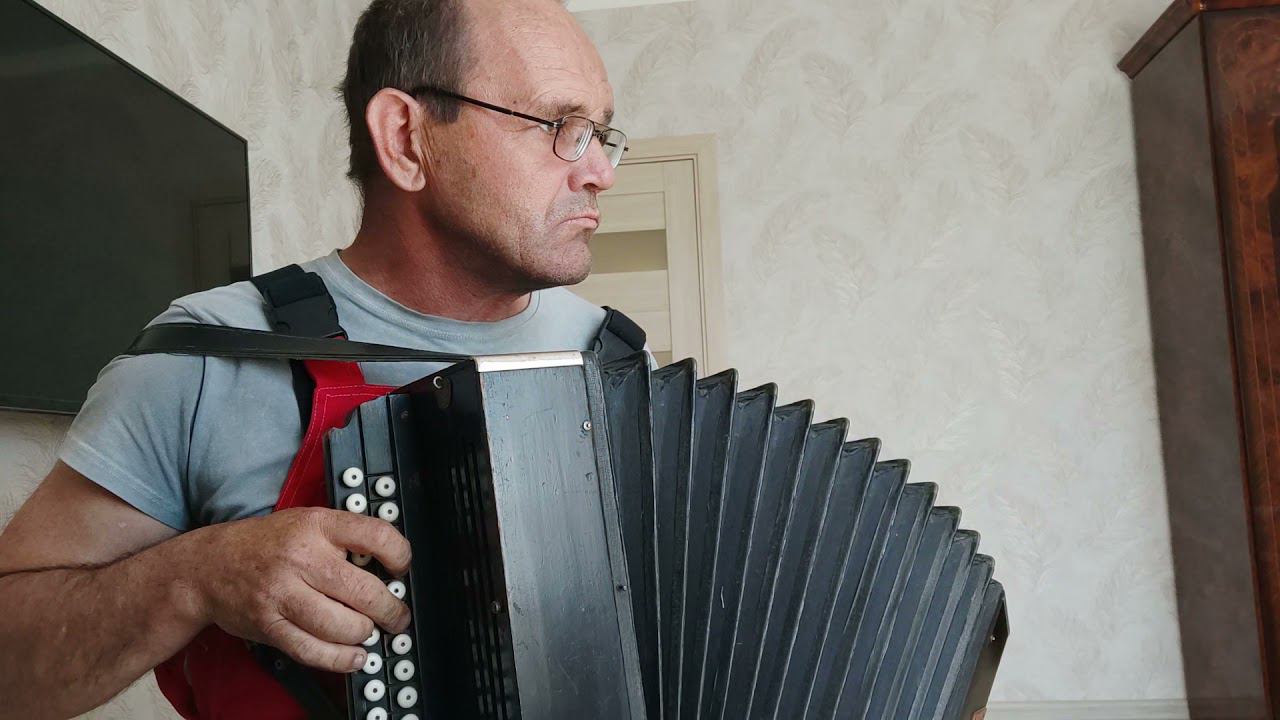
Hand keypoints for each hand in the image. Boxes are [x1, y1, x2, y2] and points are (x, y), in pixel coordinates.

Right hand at [178, 507, 411, 672]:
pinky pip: (314, 650)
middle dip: (390, 610)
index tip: (402, 569)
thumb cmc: (265, 545)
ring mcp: (283, 594)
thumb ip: (345, 538)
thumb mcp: (307, 522)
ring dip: (365, 634)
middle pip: (364, 591)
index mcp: (317, 526)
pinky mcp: (270, 625)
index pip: (375, 535)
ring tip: (369, 631)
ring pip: (342, 625)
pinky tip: (355, 656)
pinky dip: (341, 659)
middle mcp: (301, 558)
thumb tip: (389, 565)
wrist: (208, 567)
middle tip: (397, 616)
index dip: (400, 555)